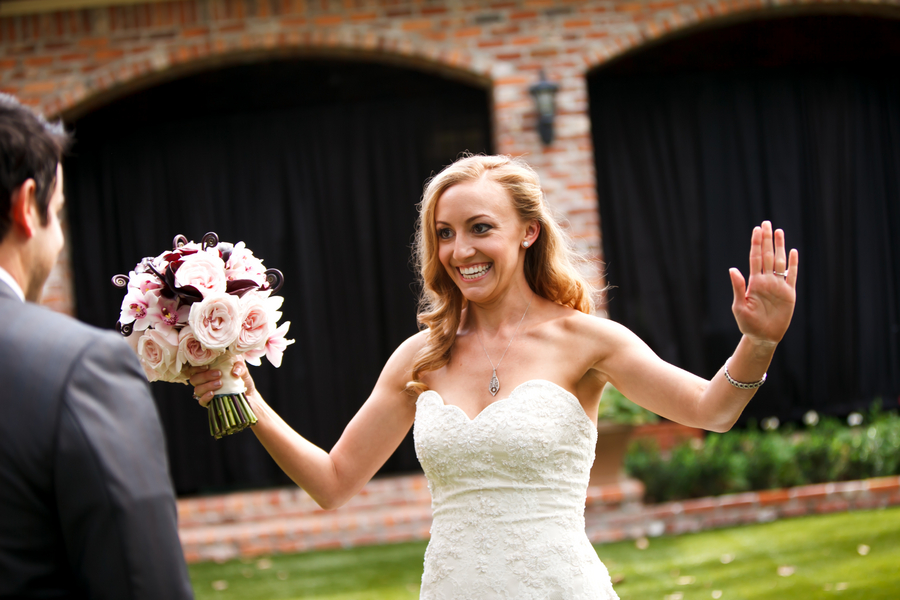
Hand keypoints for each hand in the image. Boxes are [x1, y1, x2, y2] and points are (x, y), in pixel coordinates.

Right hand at [187, 357, 256, 406]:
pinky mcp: (210, 404)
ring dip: (207, 385)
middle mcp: (205, 383)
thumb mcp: (243, 371)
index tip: (208, 366)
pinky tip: (213, 394)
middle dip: (205, 376)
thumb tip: (234, 372)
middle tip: (219, 374)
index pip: (194, 369)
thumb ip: (239, 367)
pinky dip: (206, 397)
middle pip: (194, 379)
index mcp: (209, 372)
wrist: (250, 396)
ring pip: (197, 390)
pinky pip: (202, 401)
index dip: (197, 367)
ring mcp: (206, 394)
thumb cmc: (243, 381)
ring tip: (220, 383)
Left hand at [729, 221, 798, 345]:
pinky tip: (792, 252)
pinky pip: (791, 276)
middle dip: (766, 240)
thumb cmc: (748, 324)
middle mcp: (766, 281)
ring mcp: (778, 286)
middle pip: (767, 256)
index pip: (755, 258)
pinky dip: (792, 264)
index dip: (756, 244)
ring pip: (779, 262)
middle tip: (766, 223)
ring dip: (779, 247)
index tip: (756, 230)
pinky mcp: (789, 294)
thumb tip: (733, 268)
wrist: (762, 337)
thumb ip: (738, 287)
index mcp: (754, 282)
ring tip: (778, 232)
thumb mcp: (739, 306)